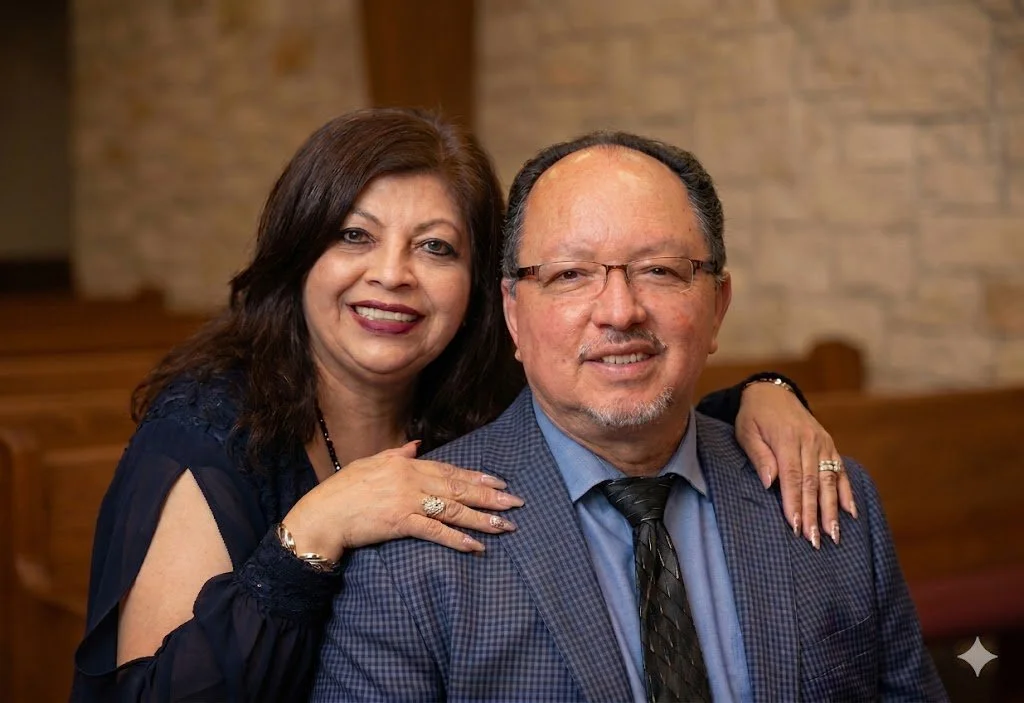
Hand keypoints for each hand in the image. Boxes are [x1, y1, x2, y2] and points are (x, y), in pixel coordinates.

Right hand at [283, 441, 522, 559]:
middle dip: (490, 495)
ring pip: (453, 508)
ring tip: (506, 525)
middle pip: (458, 487)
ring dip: (482, 518)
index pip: (449, 469)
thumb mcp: (370, 463)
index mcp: (405, 463)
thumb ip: (396, 453)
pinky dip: (457, 539)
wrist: (322, 514)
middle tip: (516, 502)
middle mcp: (411, 478)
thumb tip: (416, 445)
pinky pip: (435, 531)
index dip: (476, 476)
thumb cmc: (342, 490)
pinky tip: (476, 546)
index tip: (499, 481)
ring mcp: (407, 500)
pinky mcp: (401, 522)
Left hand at [735, 382, 855, 547]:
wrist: (772, 392)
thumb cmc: (754, 416)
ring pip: (830, 480)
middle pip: (813, 483)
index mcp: (786, 439)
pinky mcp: (829, 445)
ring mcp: (822, 443)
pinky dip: (847, 492)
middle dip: (814, 514)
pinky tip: (850, 513)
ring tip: (834, 534)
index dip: (795, 503)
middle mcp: (809, 442)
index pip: (792, 477)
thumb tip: (770, 483)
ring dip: (832, 510)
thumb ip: (759, 456)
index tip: (796, 526)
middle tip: (815, 540)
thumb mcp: (746, 431)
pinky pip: (841, 471)